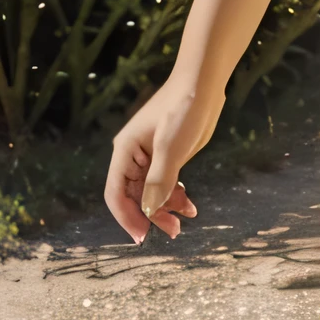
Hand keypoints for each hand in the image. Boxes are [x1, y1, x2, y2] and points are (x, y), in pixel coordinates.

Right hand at [104, 75, 219, 242]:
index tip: (142, 236)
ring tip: (184, 221)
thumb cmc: (184, 108)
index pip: (116, 193)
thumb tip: (148, 210)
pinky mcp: (167, 155)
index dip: (127, 217)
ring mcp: (150, 157)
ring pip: (151, 192)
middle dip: (151, 215)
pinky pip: (165, 183)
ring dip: (165, 208)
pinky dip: (176, 196)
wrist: (203, 83)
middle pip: (134, 196)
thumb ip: (159, 180)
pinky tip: (190, 206)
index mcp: (125, 152)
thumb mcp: (171, 147)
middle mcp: (133, 157)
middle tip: (173, 232)